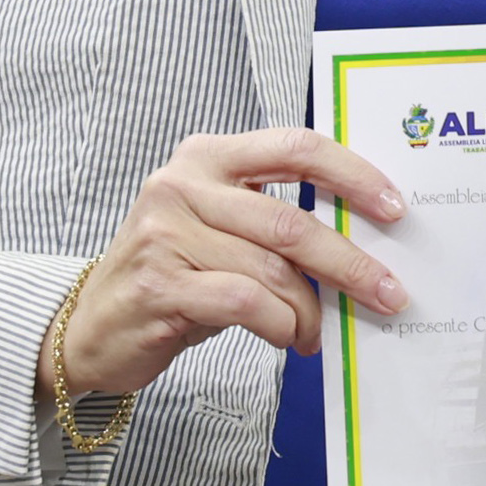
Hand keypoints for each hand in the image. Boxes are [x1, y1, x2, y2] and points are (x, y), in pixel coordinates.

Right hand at [44, 128, 409, 400]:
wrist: (91, 327)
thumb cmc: (173, 275)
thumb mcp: (220, 231)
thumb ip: (276, 223)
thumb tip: (362, 243)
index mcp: (208, 157)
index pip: (295, 147)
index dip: (352, 175)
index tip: (395, 207)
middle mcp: (182, 185)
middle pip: (292, 220)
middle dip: (350, 263)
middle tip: (389, 293)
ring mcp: (165, 234)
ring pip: (272, 269)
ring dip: (310, 310)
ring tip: (317, 332)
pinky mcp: (159, 284)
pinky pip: (244, 302)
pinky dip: (279, 325)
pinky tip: (287, 338)